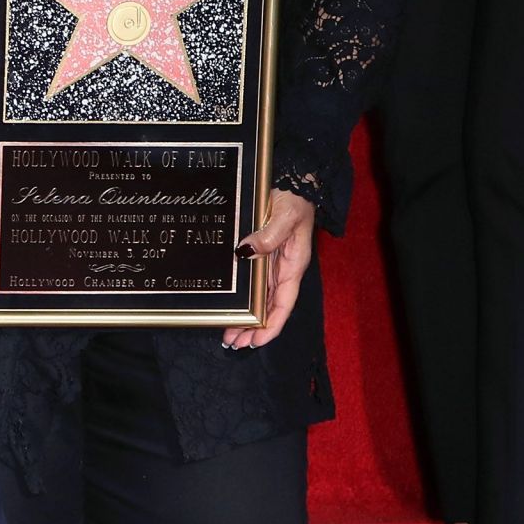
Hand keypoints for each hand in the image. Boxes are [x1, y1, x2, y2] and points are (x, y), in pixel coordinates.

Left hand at [223, 189, 315, 349]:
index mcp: (293, 265)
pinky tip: (230, 307)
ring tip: (228, 335)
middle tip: (232, 342)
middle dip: (253, 328)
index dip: (272, 324)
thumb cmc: (294, 198)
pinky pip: (252, 283)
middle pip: (269, 307)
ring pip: (259, 299)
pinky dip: (242, 298)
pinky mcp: (260, 254)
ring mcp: (271, 263)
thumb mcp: (285, 216)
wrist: (293, 180)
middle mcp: (282, 269)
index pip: (284, 303)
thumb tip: (246, 251)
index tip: (256, 341)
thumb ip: (269, 235)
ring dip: (245, 318)